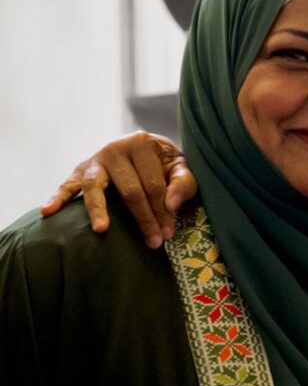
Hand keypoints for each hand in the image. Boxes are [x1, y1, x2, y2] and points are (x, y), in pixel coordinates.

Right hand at [40, 132, 196, 248]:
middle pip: (129, 189)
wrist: (145, 149)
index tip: (168, 234)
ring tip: (100, 229)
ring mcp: (95, 159)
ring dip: (98, 210)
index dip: (162, 210)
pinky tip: (47, 212)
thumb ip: (183, 182)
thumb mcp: (180, 167)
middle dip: (143, 218)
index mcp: (142, 143)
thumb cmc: (165, 164)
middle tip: (153, 242)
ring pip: (95, 187)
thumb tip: (170, 205)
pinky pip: (67, 185)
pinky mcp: (80, 170)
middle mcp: (115, 148)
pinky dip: (56, 198)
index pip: (153, 184)